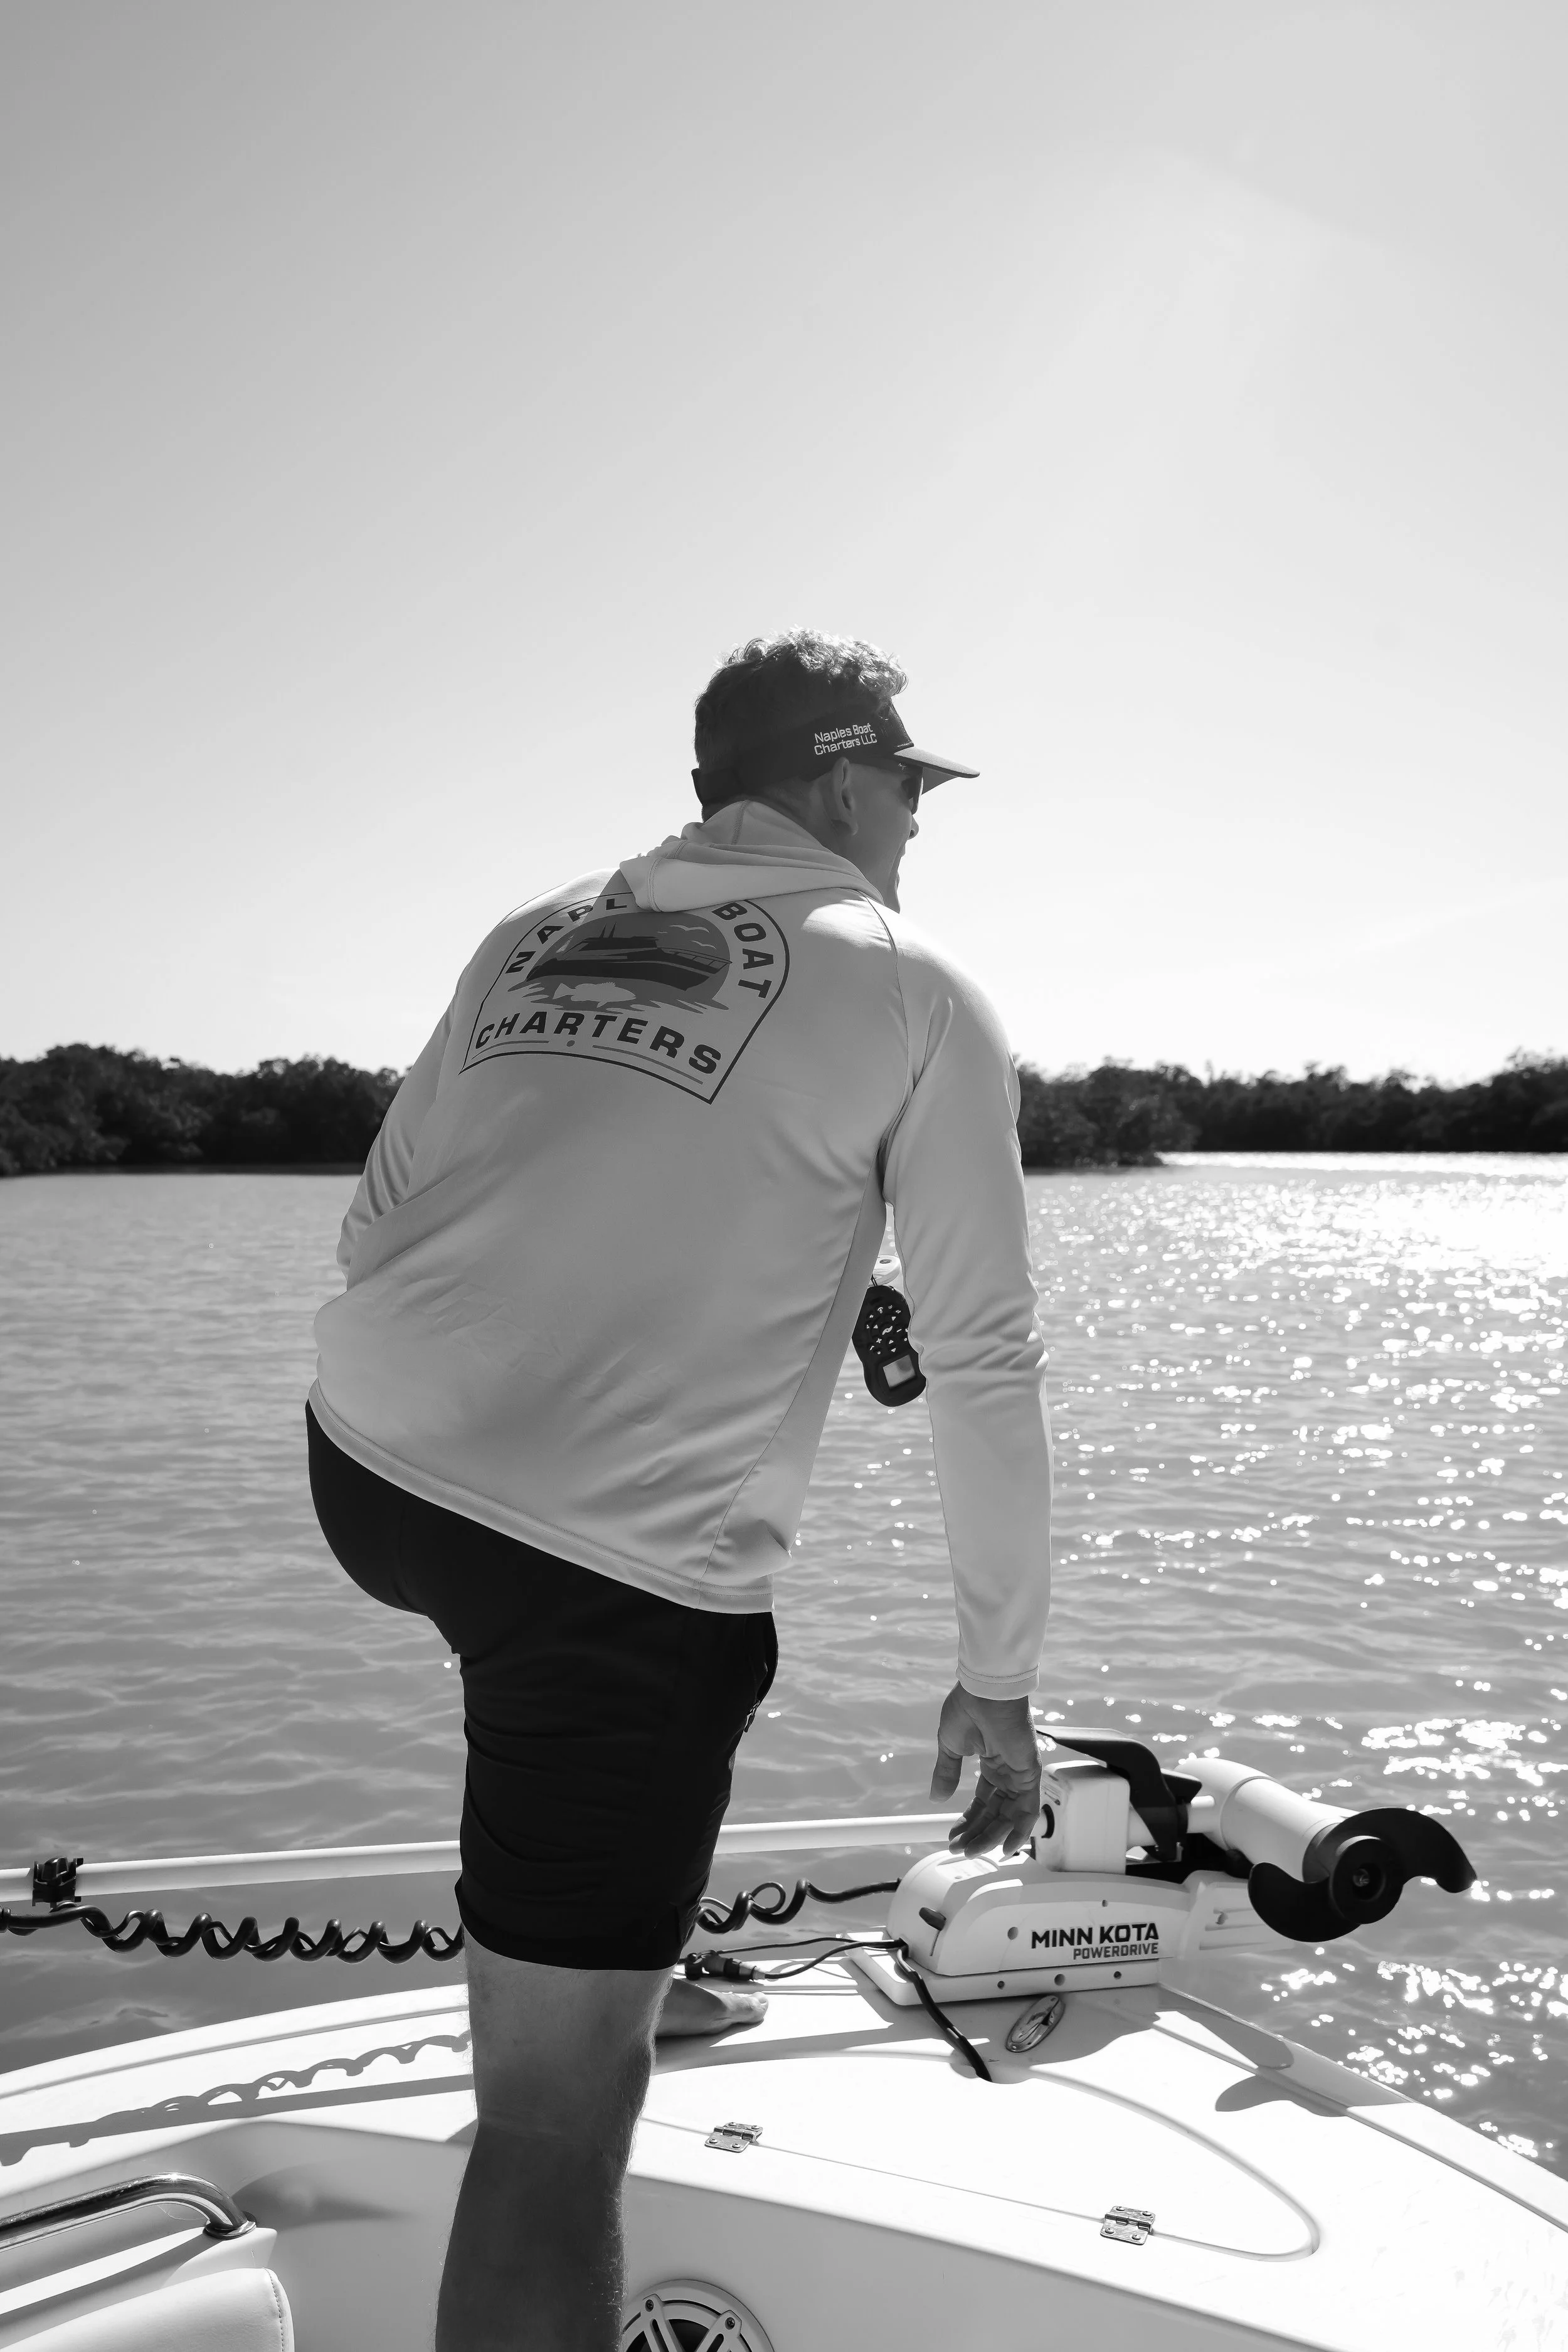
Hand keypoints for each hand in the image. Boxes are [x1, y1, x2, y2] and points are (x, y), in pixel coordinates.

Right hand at [928, 1684, 1040, 1856]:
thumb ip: (946, 1773)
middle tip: (959, 1848)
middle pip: (995, 1812)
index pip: (983, 1801)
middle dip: (976, 1833)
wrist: (983, 1691)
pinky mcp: (1029, 1774)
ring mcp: (1020, 1773)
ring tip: (971, 1850)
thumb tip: (937, 1797)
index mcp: (992, 1763)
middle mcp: (1008, 1771)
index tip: (954, 1836)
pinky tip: (1005, 1847)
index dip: (969, 1820)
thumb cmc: (968, 1708)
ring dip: (991, 1836)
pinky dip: (1020, 1831)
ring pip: (1009, 1816)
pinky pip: (1028, 1809)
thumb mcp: (950, 1746)